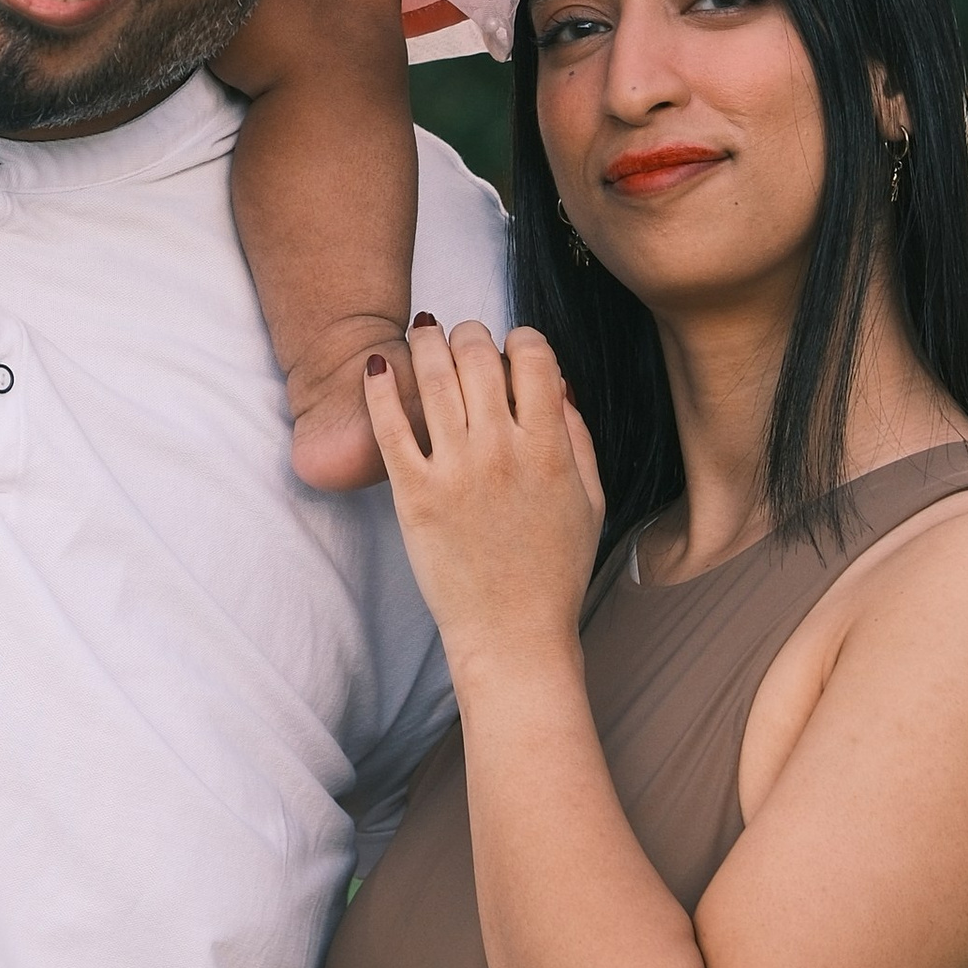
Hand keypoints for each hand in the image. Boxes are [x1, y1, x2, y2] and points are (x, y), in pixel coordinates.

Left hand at [362, 318, 603, 672]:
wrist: (514, 634)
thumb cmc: (556, 571)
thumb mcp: (590, 500)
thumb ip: (578, 436)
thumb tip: (557, 382)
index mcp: (549, 449)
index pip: (534, 359)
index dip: (523, 340)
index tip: (513, 347)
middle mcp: (501, 450)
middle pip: (478, 357)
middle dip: (471, 334)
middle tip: (463, 335)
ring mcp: (454, 471)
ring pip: (432, 379)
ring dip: (425, 343)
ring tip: (422, 333)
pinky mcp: (414, 495)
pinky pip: (389, 427)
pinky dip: (379, 389)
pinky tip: (377, 365)